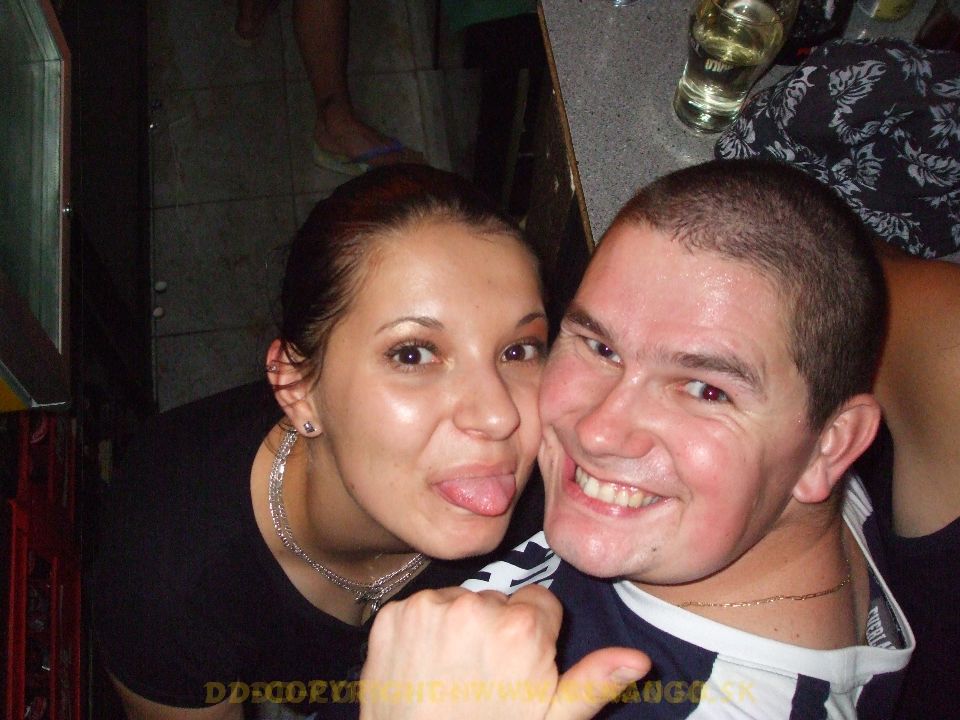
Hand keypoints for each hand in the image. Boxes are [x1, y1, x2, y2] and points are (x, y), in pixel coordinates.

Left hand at [359, 585, 649, 719]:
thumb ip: (593, 684)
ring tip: (453, 677)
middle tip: (485, 679)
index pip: (540, 604)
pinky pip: (422, 608)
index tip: (520, 669)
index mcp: (521, 628)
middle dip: (496, 630)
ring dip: (459, 627)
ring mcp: (429, 609)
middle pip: (499, 601)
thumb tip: (638, 658)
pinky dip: (424, 631)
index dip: (535, 638)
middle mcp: (473, 606)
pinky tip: (425, 669)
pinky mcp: (393, 616)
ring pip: (460, 602)